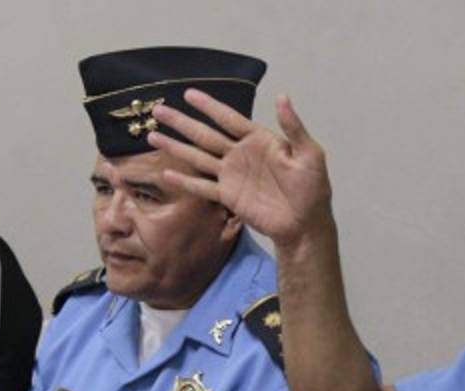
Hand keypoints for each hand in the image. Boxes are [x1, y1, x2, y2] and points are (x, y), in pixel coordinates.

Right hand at [149, 89, 333, 248]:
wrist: (305, 223)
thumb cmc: (312, 187)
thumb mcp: (310, 154)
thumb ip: (293, 127)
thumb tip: (281, 96)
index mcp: (258, 139)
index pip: (229, 118)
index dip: (209, 106)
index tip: (188, 93)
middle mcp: (240, 154)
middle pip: (205, 134)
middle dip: (182, 123)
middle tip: (159, 110)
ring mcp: (231, 176)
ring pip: (198, 157)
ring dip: (176, 148)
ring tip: (152, 136)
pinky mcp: (228, 197)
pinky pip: (202, 188)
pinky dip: (184, 182)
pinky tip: (166, 175)